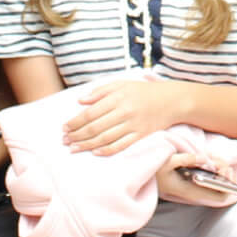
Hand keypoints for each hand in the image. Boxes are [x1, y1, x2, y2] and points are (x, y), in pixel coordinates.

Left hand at [64, 78, 183, 154]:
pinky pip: (121, 145)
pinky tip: (95, 153)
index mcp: (118, 97)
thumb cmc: (144, 91)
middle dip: (77, 135)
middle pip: (95, 127)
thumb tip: (81, 101)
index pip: (91, 113)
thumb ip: (101, 91)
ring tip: (74, 149)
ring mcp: (133, 125)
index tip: (64, 127)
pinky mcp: (141, 135)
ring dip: (87, 145)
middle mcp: (124, 112)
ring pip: (105, 138)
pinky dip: (107, 150)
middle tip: (65, 140)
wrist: (172, 100)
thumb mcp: (122, 84)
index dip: (75, 122)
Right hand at [154, 151, 236, 207]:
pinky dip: (213, 164)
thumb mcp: (167, 161)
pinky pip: (209, 172)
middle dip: (226, 172)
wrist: (142, 176)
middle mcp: (196, 189)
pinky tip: (208, 158)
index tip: (225, 171)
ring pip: (216, 178)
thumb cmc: (154, 170)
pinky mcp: (192, 176)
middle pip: (222, 186)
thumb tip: (203, 157)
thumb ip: (185, 159)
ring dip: (219, 166)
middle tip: (220, 162)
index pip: (221, 195)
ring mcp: (195, 183)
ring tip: (214, 158)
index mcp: (192, 190)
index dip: (229, 184)